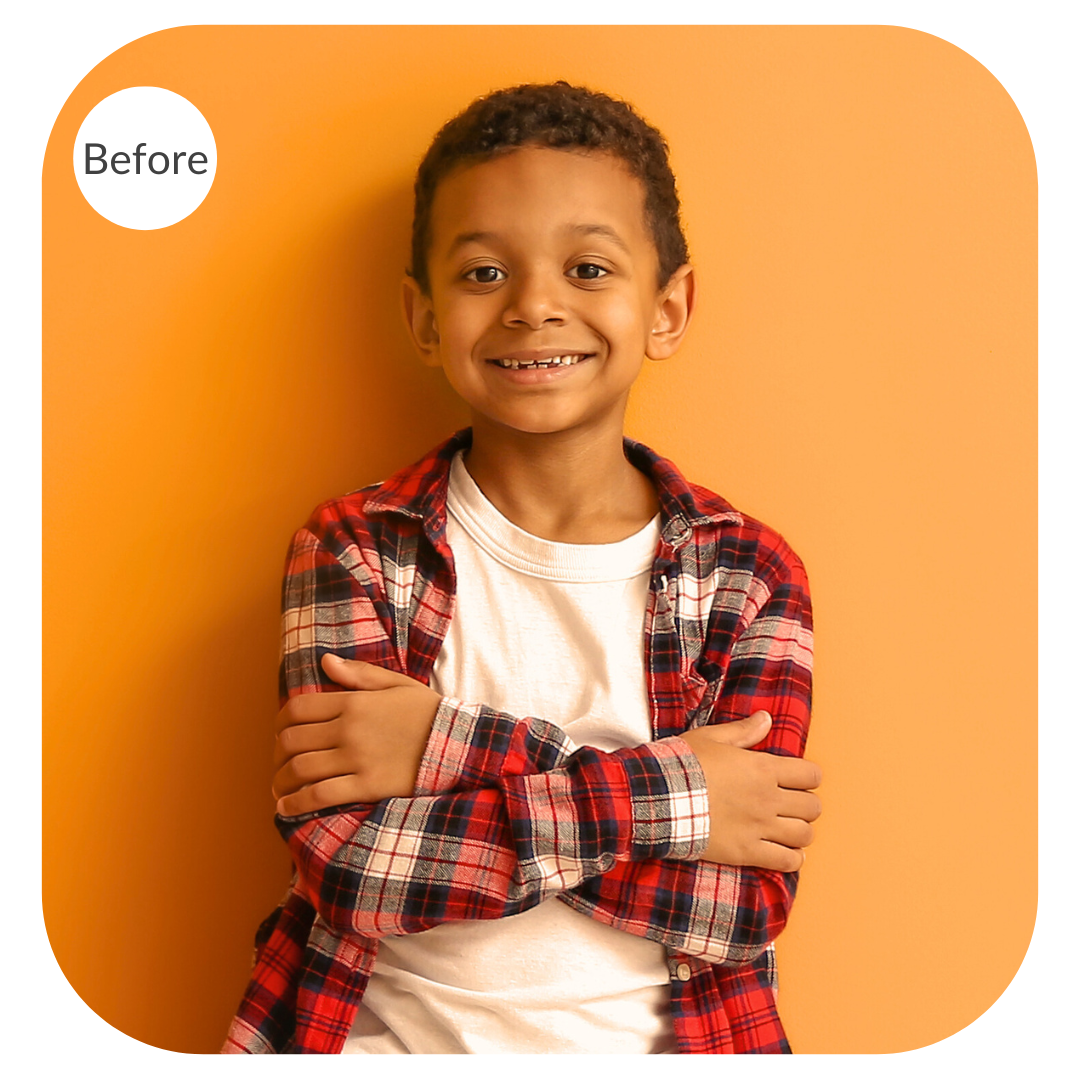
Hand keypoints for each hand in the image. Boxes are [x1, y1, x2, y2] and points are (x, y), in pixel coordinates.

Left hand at [272, 654, 440, 815]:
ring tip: (279, 788)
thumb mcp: (396, 684)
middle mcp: (349, 729)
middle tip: (279, 764)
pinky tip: (287, 807)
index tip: (280, 734)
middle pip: (292, 741)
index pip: (298, 709)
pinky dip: (296, 803)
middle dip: (277, 755)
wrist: (459, 743)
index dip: (280, 723)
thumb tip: (325, 662)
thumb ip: (358, 674)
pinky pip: (320, 795)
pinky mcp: (366, 786)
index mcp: (353, 701)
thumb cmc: (428, 713)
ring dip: (281, 781)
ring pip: (300, 769)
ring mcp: (356, 759)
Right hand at [680, 712, 821, 872]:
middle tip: (793, 805)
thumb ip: (744, 731)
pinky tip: (787, 853)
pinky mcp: (747, 852)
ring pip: (804, 835)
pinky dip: (793, 859)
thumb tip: (766, 718)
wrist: (659, 797)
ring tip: (789, 829)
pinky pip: (786, 861)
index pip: (810, 775)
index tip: (799, 779)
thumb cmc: (682, 764)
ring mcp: (759, 828)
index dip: (809, 776)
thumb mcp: (711, 738)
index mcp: (763, 768)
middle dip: (807, 805)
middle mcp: (768, 799)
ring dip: (801, 831)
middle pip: (812, 807)